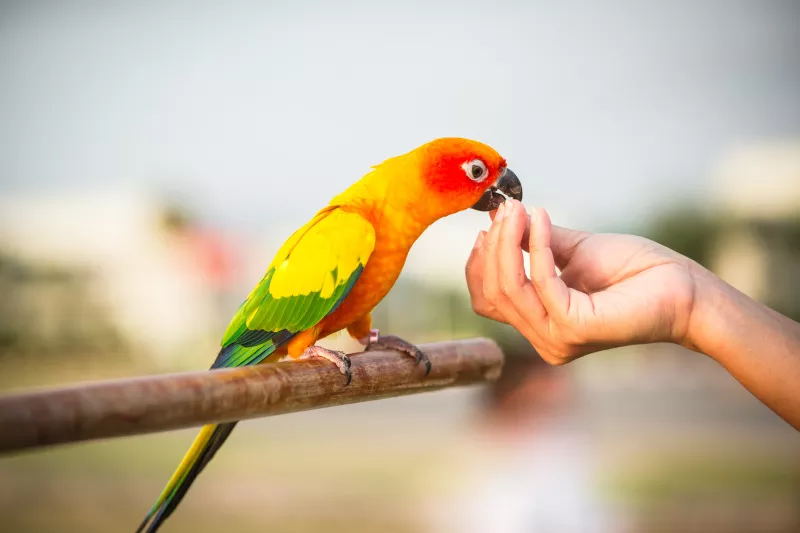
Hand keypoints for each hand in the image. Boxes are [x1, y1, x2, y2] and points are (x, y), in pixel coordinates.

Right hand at [465, 200, 696, 364]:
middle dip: (493, 247)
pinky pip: (541, 282)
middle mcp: (545, 339)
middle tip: (505, 210)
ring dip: (508, 243)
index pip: (488, 301)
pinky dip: (537, 247)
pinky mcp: (575, 329)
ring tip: (519, 211)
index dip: (480, 264)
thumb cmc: (636, 272)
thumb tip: (501, 219)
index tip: (488, 227)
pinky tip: (543, 220)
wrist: (683, 287)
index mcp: (541, 324)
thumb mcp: (573, 250)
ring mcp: (557, 339)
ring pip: (509, 289)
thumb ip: (534, 243)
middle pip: (493, 294)